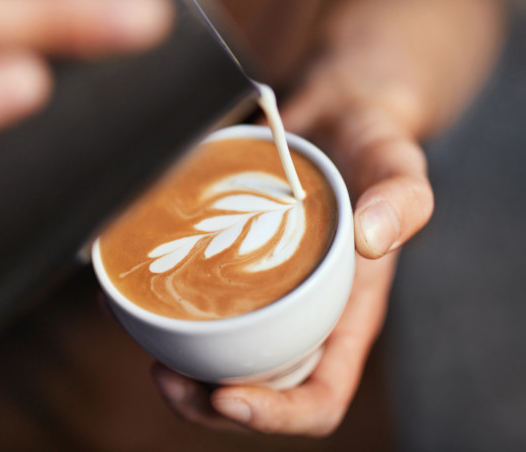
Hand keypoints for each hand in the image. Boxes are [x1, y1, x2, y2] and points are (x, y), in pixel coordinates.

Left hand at [150, 53, 433, 434]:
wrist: (339, 109)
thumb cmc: (374, 142)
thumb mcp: (397, 163)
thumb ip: (401, 198)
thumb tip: (370, 240)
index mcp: (346, 316)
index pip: (320, 398)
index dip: (276, 416)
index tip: (228, 395)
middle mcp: (301, 314)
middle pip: (256, 390)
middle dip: (206, 401)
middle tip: (163, 372)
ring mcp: (263, 290)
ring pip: (216, 353)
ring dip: (174, 360)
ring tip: (137, 333)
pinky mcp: (230, 258)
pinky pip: (193, 297)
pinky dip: (156, 303)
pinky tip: (124, 285)